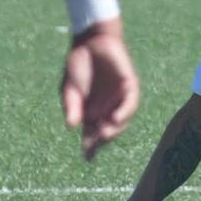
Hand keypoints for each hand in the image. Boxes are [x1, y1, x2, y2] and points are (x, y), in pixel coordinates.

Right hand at [62, 18, 140, 160]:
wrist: (90, 42)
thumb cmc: (78, 66)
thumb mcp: (69, 89)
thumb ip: (71, 106)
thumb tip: (71, 126)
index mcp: (91, 112)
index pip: (92, 134)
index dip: (91, 146)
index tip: (88, 159)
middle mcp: (107, 108)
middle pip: (108, 130)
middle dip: (103, 139)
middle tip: (95, 145)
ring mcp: (119, 98)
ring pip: (122, 120)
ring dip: (115, 128)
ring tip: (105, 133)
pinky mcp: (129, 86)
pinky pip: (131, 103)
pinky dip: (124, 112)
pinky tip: (115, 118)